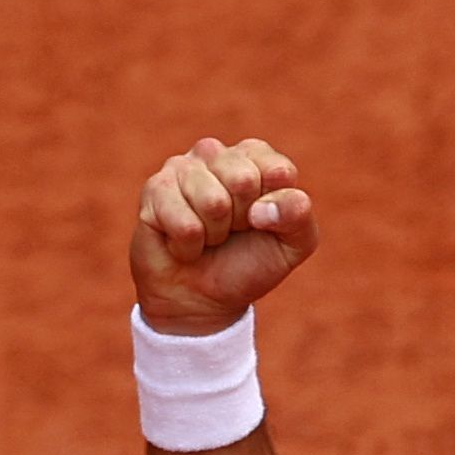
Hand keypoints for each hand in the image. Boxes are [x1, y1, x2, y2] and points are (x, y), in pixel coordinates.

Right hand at [131, 136, 318, 334]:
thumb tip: (261, 209)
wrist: (201, 300)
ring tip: (206, 237)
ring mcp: (182, 167)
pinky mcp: (155, 189)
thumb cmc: (247, 264)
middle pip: (243, 181)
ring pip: (213, 202)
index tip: (260, 223)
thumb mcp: (292, 245)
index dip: (273, 210)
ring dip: (214, 234)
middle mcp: (217, 153)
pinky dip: (189, 246)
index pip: (278, 171)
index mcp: (256, 157)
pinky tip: (184, 243)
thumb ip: (299, 214)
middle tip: (230, 232)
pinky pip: (185, 224)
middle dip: (241, 221)